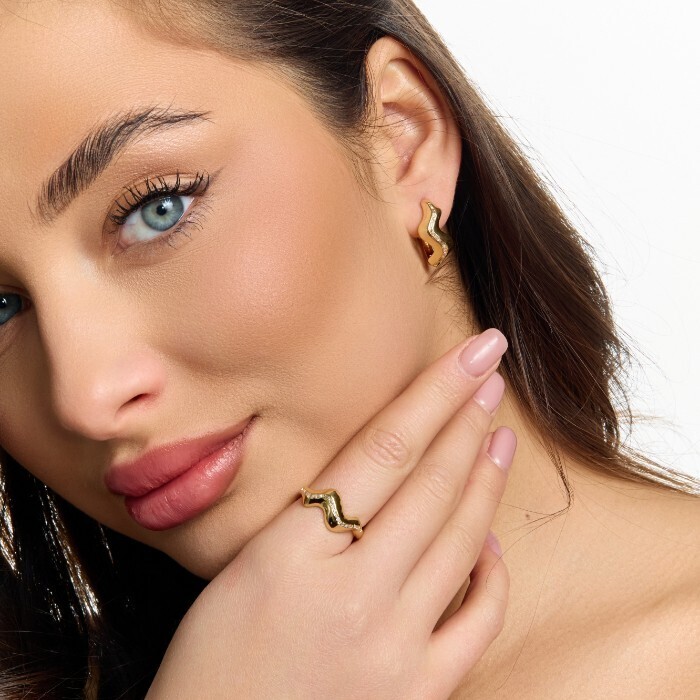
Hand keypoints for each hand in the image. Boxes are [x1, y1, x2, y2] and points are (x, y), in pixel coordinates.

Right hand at [146, 328, 515, 699]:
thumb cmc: (213, 662)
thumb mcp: (242, 567)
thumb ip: (307, 518)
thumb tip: (377, 470)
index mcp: (291, 553)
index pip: (382, 449)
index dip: (434, 392)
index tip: (473, 353)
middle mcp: (350, 594)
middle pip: (429, 483)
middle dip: (467, 418)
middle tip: (491, 374)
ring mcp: (392, 646)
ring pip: (460, 539)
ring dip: (486, 478)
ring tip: (498, 435)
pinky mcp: (418, 691)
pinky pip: (477, 620)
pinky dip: (492, 573)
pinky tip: (491, 539)